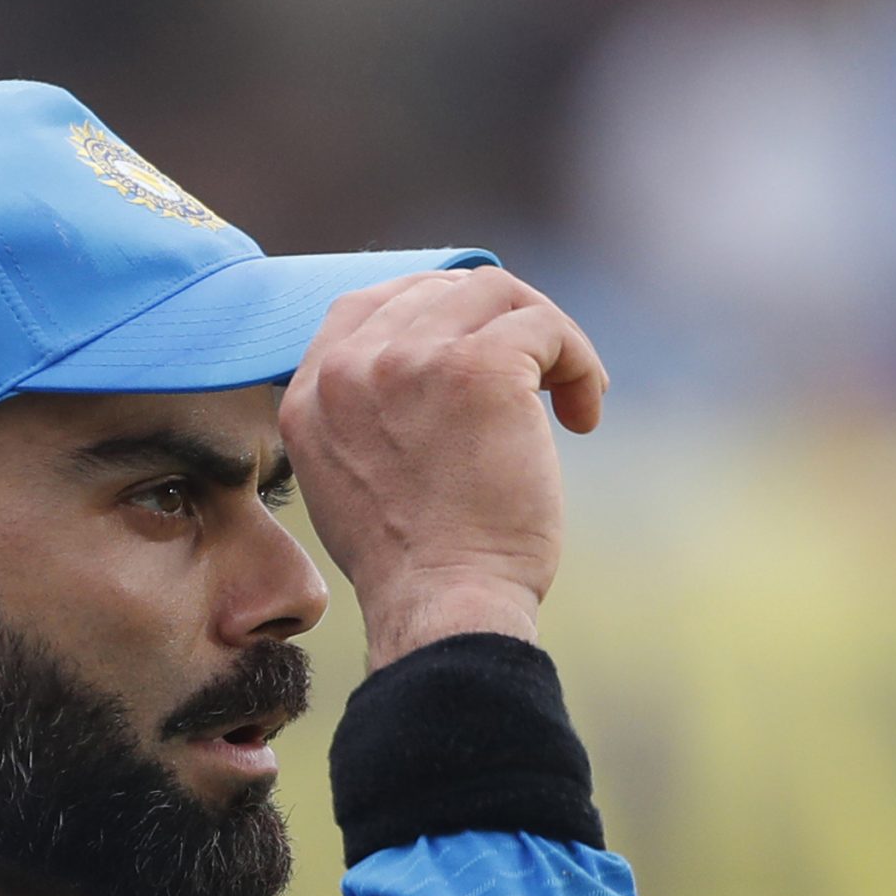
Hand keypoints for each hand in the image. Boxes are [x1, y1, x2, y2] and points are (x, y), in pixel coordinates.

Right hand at [279, 266, 605, 669]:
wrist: (443, 607)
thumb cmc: (414, 567)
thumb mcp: (349, 481)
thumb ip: (363, 416)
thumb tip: (424, 368)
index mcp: (311, 394)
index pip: (366, 302)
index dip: (432, 310)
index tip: (476, 347)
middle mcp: (351, 367)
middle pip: (438, 288)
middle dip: (497, 324)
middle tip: (537, 377)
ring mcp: (413, 360)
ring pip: (497, 293)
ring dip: (544, 334)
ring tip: (568, 395)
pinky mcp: (481, 368)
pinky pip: (544, 326)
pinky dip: (578, 362)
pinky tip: (584, 416)